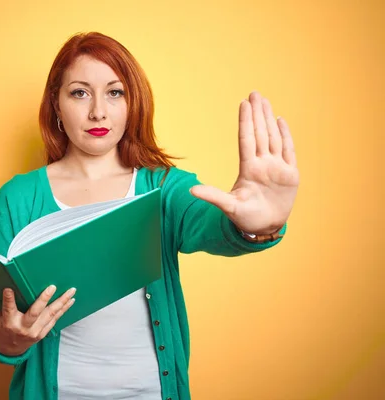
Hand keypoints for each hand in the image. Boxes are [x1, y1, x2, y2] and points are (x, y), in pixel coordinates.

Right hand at [0, 285, 75, 355]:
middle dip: (43, 300)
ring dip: (61, 302)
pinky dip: (64, 309)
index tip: (8, 289)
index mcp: (8, 323)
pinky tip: (71, 299)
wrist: (10, 350)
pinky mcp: (43, 332)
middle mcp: (23, 327)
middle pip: (34, 313)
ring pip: (50, 315)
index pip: (7, 309)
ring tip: (71, 290)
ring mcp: (35, 331)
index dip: (8, 300)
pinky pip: (55, 319)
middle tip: (51, 287)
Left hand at [190, 91, 299, 233]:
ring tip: (265, 101)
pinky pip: (289, 150)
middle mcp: (262, 164)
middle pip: (260, 133)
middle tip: (254, 93)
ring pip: (273, 137)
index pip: (247, 139)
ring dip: (269, 119)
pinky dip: (286, 136)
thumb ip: (213, 196)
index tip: (243, 104)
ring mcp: (276, 168)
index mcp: (248, 169)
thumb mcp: (228, 207)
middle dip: (257, 113)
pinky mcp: (290, 174)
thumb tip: (191, 190)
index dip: (246, 122)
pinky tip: (280, 120)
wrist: (263, 227)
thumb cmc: (244, 218)